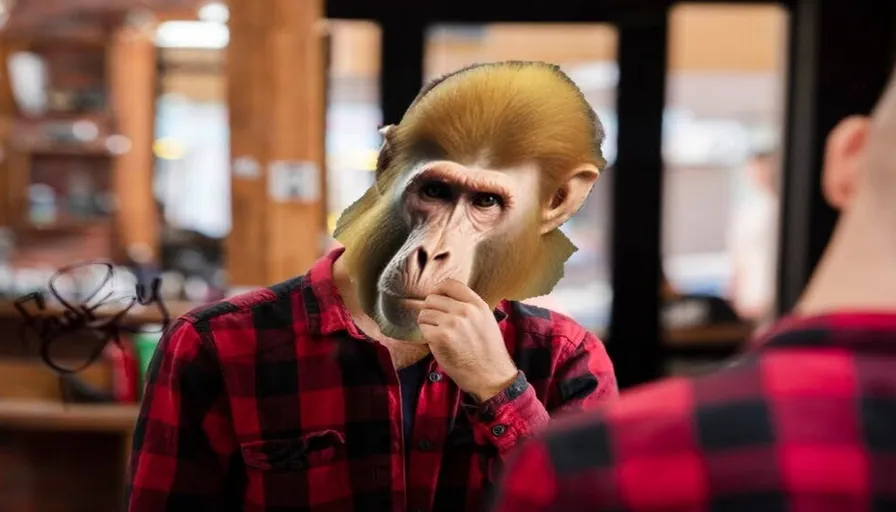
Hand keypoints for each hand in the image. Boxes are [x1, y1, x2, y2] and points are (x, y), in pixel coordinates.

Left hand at [417, 279, 517, 401]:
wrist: (491, 377)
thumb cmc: (488, 352)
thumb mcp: (486, 321)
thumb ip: (469, 307)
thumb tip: (446, 298)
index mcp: (477, 304)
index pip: (449, 283)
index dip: (437, 290)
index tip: (436, 299)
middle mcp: (465, 310)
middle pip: (432, 298)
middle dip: (430, 310)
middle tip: (436, 323)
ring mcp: (452, 323)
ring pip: (424, 313)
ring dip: (427, 324)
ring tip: (437, 334)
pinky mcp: (440, 337)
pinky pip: (423, 328)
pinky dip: (425, 335)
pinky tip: (436, 343)